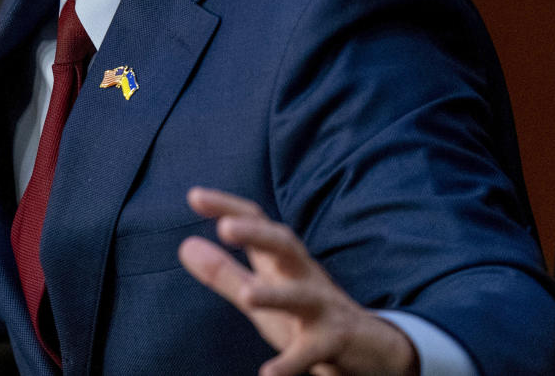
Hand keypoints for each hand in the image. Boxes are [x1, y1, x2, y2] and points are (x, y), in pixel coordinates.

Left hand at [178, 187, 417, 375]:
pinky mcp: (333, 343)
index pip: (258, 223)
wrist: (369, 350)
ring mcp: (322, 309)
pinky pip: (312, 351)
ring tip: (249, 297)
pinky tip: (268, 374)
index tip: (194, 196)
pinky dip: (291, 363)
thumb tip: (185, 246)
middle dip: (258, 234)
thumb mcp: (262, 291)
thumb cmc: (304, 316)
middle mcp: (304, 277)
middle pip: (286, 245)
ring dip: (277, 295)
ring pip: (302, 296)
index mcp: (283, 262)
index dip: (228, 207)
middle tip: (226, 228)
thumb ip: (224, 272)